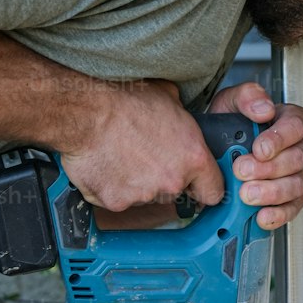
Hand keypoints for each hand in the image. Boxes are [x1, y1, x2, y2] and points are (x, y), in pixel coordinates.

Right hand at [59, 80, 224, 213]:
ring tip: (124, 154)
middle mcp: (172, 182)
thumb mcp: (171, 100)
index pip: (213, 192)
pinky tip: (108, 164)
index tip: (196, 184)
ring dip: (138, 181)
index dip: (204, 186)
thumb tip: (183, 122)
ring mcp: (143, 195)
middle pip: (175, 192)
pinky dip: (113, 186)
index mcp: (193, 158)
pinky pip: (119, 198)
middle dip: (164, 178)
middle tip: (148, 155)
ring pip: (146, 195)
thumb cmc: (126, 102)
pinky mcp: (116, 202)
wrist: (88, 113)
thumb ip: (184, 122)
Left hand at [208, 81, 302, 230]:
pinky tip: (261, 216)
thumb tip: (264, 110)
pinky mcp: (291, 198)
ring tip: (247, 195)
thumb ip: (247, 96)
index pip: (297, 126)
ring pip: (296, 185)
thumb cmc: (230, 124)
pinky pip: (293, 208)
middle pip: (298, 159)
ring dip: (271, 192)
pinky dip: (278, 215)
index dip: (280, 139)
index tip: (259, 149)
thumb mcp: (231, 102)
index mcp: (291, 120)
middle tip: (242, 171)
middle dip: (269, 169)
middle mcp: (300, 147)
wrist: (217, 151)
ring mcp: (298, 174)